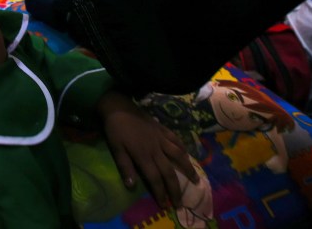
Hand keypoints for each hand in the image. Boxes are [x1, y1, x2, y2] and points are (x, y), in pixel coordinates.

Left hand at [98, 91, 198, 207]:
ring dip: (188, 169)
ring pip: (179, 155)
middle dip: (175, 189)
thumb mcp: (116, 149)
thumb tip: (131, 186)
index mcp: (143, 155)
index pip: (155, 178)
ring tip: (195, 180)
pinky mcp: (162, 129)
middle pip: (169, 171)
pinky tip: (188, 154)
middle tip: (180, 202)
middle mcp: (156, 148)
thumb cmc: (115, 129)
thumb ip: (125, 167)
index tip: (165, 205)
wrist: (119, 106)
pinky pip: (176, 140)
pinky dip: (184, 148)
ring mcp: (161, 138)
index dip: (160, 193)